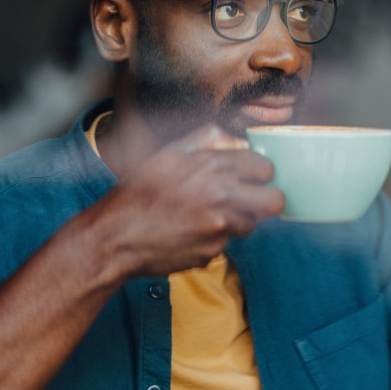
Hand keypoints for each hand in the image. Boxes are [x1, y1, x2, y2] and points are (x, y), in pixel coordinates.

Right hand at [94, 124, 284, 275]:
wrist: (116, 236)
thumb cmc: (137, 193)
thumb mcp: (168, 154)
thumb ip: (205, 140)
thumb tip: (235, 137)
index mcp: (212, 166)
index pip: (265, 168)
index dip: (257, 173)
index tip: (248, 177)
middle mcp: (221, 197)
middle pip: (275, 201)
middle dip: (265, 200)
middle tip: (248, 200)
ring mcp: (219, 228)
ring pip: (250, 225)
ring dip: (234, 221)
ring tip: (203, 216)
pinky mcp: (212, 252)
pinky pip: (224, 244)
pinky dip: (211, 240)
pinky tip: (188, 233)